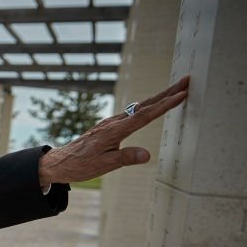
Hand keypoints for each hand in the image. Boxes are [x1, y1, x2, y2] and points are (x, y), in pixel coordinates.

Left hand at [37, 76, 188, 185]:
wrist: (60, 162)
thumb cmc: (80, 165)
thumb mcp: (102, 166)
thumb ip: (125, 159)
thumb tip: (147, 155)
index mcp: (114, 131)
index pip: (144, 116)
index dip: (165, 105)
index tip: (182, 94)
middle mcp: (113, 123)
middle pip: (145, 105)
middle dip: (167, 93)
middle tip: (186, 81)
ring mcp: (111, 123)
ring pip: (139, 107)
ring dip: (159, 98)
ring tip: (177, 90)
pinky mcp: (109, 126)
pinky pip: (132, 113)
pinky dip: (147, 106)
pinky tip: (153, 105)